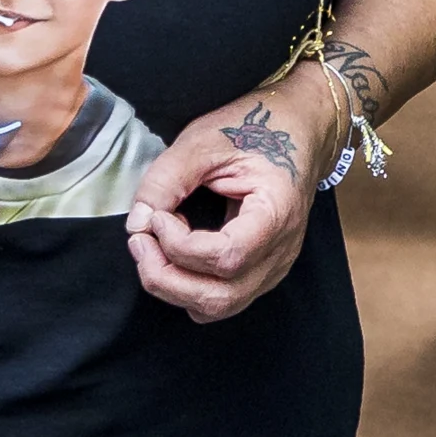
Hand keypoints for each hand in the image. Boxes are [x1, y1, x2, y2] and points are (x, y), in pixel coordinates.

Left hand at [124, 83, 342, 321]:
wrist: (298, 130)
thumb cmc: (256, 130)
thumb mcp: (204, 141)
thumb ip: (166, 180)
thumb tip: (137, 223)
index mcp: (277, 214)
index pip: (227, 257)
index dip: (180, 245)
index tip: (157, 216)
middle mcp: (281, 252)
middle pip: (220, 297)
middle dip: (166, 277)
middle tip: (139, 241)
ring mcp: (273, 267)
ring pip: (218, 307)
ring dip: (173, 287)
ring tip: (151, 249)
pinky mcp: (259, 272)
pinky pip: (220, 299)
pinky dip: (187, 286)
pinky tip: (175, 254)